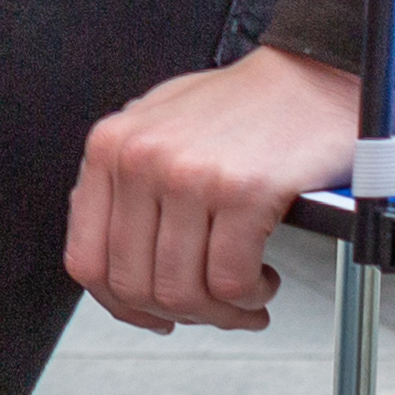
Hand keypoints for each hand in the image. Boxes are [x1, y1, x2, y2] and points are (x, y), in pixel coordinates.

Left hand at [65, 43, 358, 332]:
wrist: (307, 80)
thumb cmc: (242, 106)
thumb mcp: (156, 128)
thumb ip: (125, 182)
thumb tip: (111, 245)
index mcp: (110, 147)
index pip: (86, 258)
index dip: (120, 303)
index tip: (150, 314)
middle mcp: (139, 160)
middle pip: (135, 284)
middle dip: (179, 314)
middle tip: (212, 311)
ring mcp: (188, 176)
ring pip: (183, 292)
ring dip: (221, 312)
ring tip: (244, 297)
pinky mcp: (242, 193)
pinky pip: (232, 283)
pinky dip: (250, 298)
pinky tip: (263, 279)